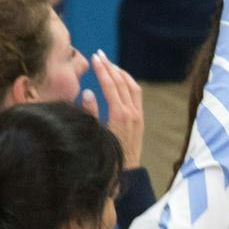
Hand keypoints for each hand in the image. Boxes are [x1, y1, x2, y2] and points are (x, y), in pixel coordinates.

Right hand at [82, 50, 143, 169]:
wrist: (124, 174)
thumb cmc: (106, 155)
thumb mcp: (94, 134)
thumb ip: (90, 113)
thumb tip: (88, 92)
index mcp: (120, 115)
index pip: (110, 85)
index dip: (102, 70)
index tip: (94, 58)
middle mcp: (132, 113)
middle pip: (121, 82)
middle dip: (110, 67)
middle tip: (100, 55)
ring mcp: (138, 116)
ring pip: (132, 87)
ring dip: (121, 73)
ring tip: (109, 64)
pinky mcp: (140, 120)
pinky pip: (137, 95)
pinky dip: (128, 83)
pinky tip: (121, 79)